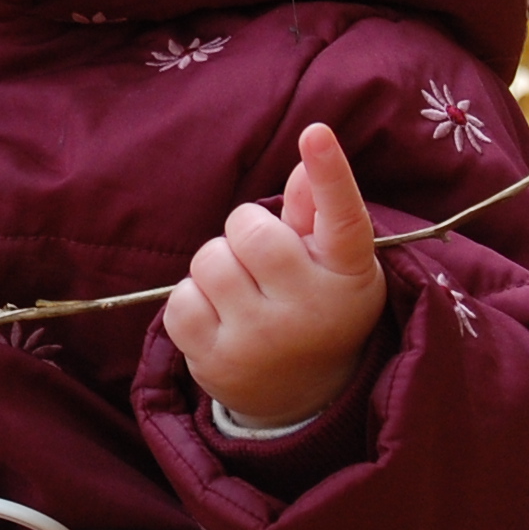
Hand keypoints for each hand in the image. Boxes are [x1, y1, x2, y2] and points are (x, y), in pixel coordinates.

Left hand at [163, 123, 388, 430]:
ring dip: (218, 265)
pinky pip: (180, 299)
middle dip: (245, 232)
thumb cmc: (318, 305)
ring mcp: (263, 340)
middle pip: (248, 229)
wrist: (305, 396)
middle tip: (263, 261)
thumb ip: (316, 212)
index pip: (343, 217)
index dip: (329, 173)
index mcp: (347, 274)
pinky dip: (192, 300)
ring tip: (243, 291)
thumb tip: (302, 166)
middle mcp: (310, 309)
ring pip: (209, 261)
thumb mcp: (333, 262)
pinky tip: (220, 317)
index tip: (315, 132)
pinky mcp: (217, 362)